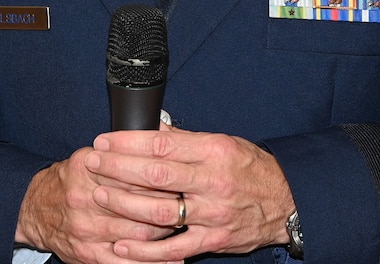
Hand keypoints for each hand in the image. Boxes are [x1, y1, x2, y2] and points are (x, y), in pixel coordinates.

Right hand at [14, 148, 181, 263]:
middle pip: (138, 204)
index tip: (182, 178)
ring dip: (165, 232)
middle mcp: (85, 199)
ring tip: (183, 226)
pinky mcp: (88, 254)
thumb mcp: (87, 158)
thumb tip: (159, 136)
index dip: (161, 177)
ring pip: (137, 234)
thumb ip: (118, 152)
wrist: (35, 210)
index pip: (132, 172)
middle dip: (168, 205)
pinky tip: (172, 260)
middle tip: (189, 202)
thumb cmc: (69, 182)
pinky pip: (125, 262)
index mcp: (87, 169)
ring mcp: (87, 229)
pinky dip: (151, 262)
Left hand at [84, 127, 295, 259]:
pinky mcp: (213, 241)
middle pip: (156, 175)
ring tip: (101, 195)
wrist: (287, 202)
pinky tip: (122, 244)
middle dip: (118, 168)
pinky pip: (173, 249)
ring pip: (161, 211)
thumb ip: (185, 139)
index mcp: (213, 151)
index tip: (104, 141)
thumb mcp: (222, 143)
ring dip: (125, 204)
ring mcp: (213, 214)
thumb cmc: (251, 169)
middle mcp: (213, 182)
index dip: (128, 142)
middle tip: (93, 162)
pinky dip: (146, 250)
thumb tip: (150, 128)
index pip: (162, 143)